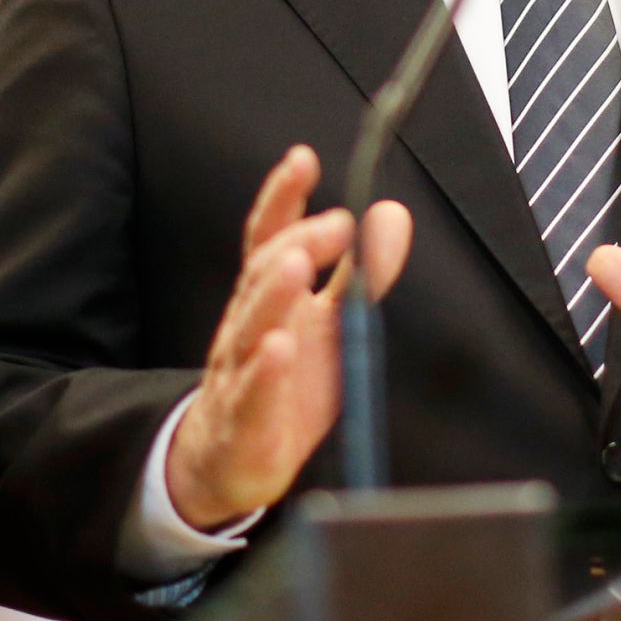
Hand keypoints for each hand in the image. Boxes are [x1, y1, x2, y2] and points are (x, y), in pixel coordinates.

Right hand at [164, 145, 411, 527]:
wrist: (229, 462)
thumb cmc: (285, 381)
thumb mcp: (330, 323)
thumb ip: (360, 271)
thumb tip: (392, 213)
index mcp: (268, 297)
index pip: (268, 237)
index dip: (283, 197)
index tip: (302, 158)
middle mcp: (247, 325)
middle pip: (261, 274)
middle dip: (295, 243)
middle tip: (335, 223)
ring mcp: (238, 372)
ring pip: (249, 328)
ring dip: (273, 294)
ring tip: (296, 265)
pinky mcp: (243, 422)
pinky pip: (250, 394)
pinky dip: (264, 372)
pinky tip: (278, 348)